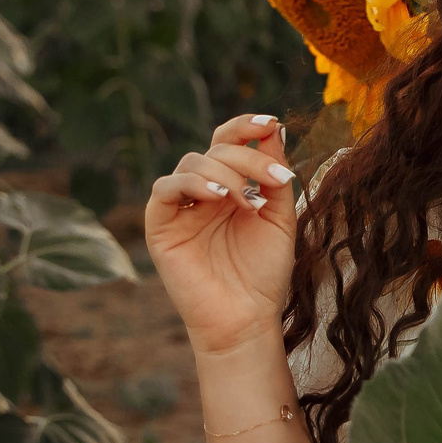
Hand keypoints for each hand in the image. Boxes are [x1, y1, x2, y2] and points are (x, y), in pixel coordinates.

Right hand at [145, 114, 297, 355]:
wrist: (246, 318)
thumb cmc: (263, 272)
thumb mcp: (280, 217)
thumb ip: (274, 175)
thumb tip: (275, 129)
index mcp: (230, 186)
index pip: (229, 142)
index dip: (246, 126)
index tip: (271, 123)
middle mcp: (202, 192)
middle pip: (215, 149)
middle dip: (248, 159)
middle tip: (274, 182)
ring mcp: (180, 208)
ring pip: (191, 162)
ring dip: (224, 173)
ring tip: (246, 201)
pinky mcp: (160, 226)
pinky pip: (165, 189)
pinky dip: (190, 183)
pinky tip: (217, 197)